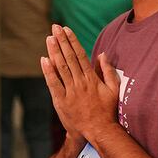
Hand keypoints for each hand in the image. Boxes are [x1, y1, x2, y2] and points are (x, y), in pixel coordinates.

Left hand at [40, 25, 118, 140]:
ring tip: (49, 38)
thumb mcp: (114, 89)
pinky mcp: (61, 101)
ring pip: (61, 67)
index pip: (80, 55)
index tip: (66, 29)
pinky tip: (44, 60)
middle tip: (54, 27)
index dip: (72, 41)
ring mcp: (70, 92)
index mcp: (92, 78)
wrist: (98, 130)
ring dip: (54, 51)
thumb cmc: (107, 110)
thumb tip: (103, 54)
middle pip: (69, 57)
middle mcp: (80, 82)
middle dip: (61, 41)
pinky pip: (53, 84)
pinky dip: (48, 71)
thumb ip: (108, 71)